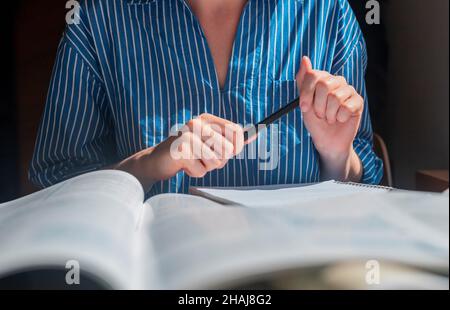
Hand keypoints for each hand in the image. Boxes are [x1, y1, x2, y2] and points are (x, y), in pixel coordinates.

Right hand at [113, 113, 244, 188]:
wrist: (156, 160)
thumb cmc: (188, 153)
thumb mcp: (210, 145)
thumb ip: (229, 141)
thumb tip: (254, 134)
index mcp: (207, 119)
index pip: (236, 131)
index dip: (237, 146)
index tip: (229, 153)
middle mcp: (197, 123)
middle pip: (228, 149)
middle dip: (219, 160)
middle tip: (204, 157)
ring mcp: (187, 136)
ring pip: (216, 161)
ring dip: (206, 167)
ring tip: (193, 160)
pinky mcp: (180, 151)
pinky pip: (201, 171)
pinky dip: (194, 172)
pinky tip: (184, 165)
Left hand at [296, 56, 363, 180]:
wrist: (327, 141)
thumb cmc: (315, 122)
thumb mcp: (304, 103)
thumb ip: (303, 81)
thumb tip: (304, 58)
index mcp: (322, 79)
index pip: (313, 75)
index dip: (306, 93)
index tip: (303, 107)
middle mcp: (336, 81)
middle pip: (324, 85)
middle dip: (318, 106)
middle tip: (320, 115)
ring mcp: (348, 90)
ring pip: (335, 97)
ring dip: (329, 114)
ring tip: (330, 118)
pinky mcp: (358, 101)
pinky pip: (347, 107)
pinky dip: (340, 118)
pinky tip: (340, 120)